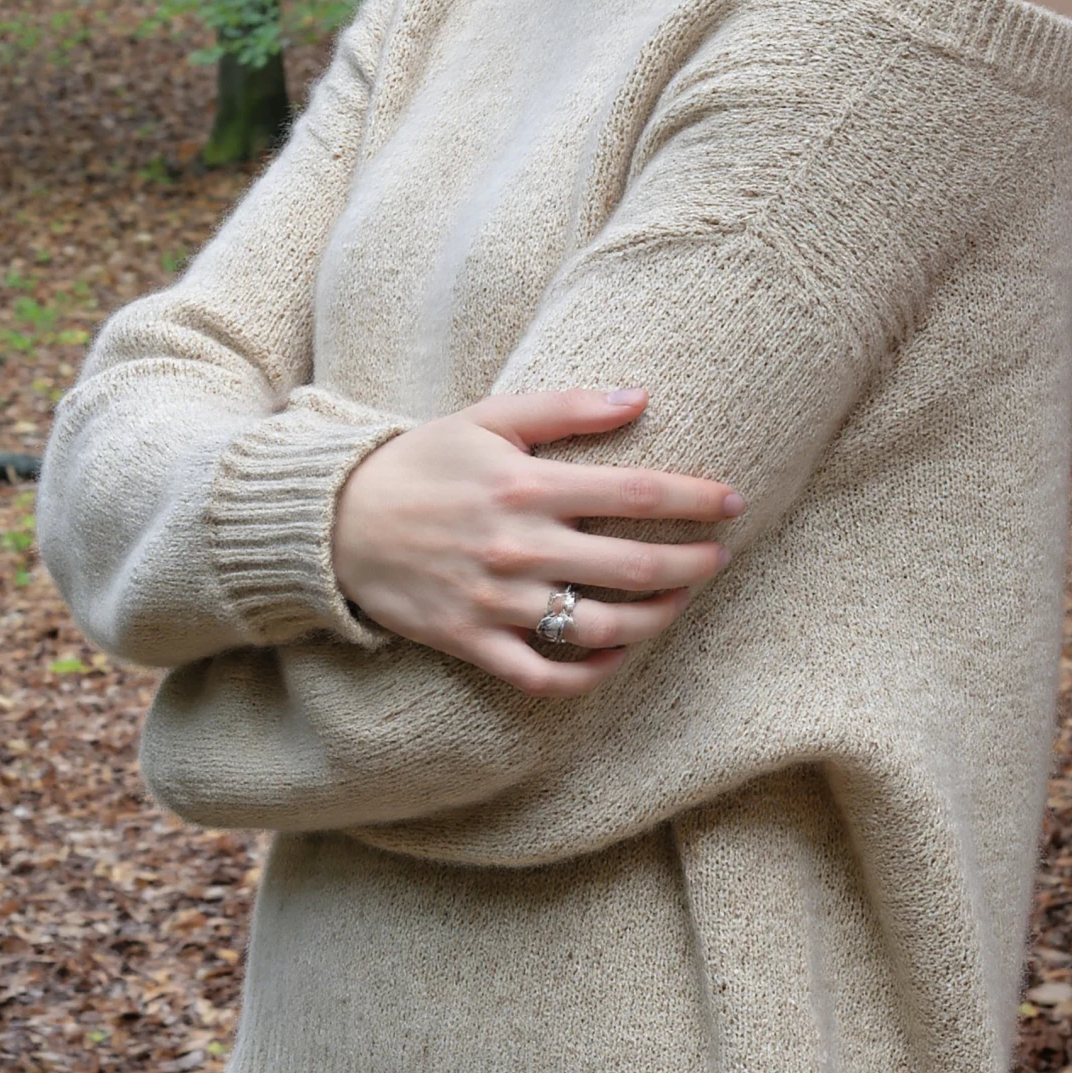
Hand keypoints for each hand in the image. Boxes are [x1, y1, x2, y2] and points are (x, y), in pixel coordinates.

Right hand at [332, 387, 743, 691]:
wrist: (339, 520)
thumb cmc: (424, 461)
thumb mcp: (490, 418)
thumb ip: (567, 408)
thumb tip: (640, 396)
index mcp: (526, 484)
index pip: (633, 492)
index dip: (692, 499)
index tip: (732, 501)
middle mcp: (519, 546)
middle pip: (631, 565)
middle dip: (690, 563)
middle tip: (719, 558)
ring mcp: (498, 602)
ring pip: (599, 627)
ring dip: (654, 620)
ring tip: (679, 603)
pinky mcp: (473, 644)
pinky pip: (545, 676)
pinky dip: (589, 675)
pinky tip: (617, 657)